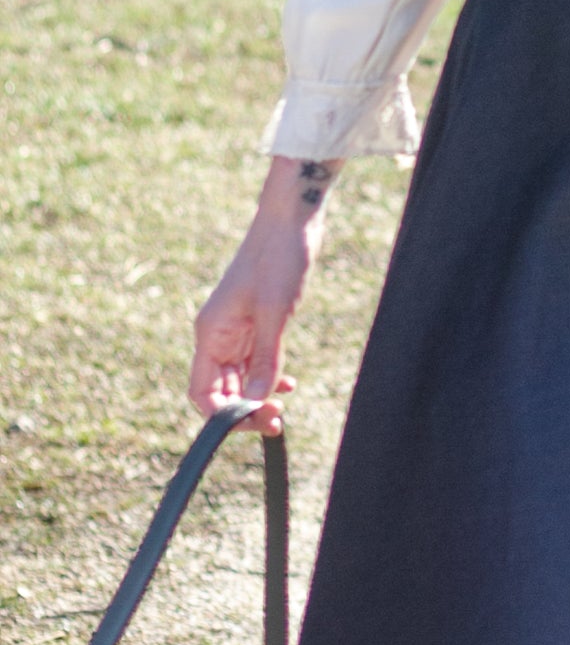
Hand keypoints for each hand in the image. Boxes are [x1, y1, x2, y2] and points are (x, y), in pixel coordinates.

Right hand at [188, 158, 335, 435]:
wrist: (291, 220)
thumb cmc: (279, 259)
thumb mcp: (275, 313)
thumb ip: (265, 359)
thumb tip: (255, 405)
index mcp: (211, 334)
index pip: (203, 392)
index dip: (223, 416)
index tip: (254, 423)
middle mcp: (217, 335)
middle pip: (221, 390)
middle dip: (244, 411)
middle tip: (275, 423)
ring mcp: (237, 329)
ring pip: (239, 379)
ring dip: (257, 397)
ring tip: (282, 411)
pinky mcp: (257, 322)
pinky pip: (255, 361)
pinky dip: (268, 376)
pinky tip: (288, 383)